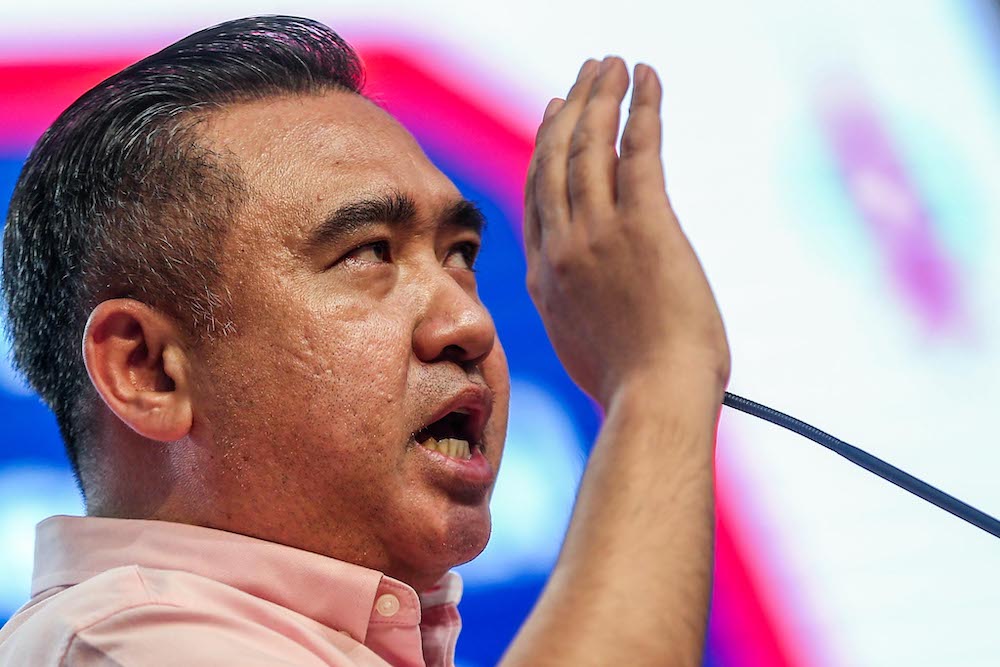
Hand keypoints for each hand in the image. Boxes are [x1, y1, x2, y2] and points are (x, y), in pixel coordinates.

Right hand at [524, 57, 729, 406]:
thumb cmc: (630, 385)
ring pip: (589, 146)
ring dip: (599, 97)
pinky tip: (645, 77)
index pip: (537, 197)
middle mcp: (561, 247)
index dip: (544, 150)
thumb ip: (573, 306)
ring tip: (612, 64)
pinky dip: (640, 107)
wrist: (655, 399)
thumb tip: (585, 300)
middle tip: (585, 76)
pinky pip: (637, 149)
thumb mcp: (580, 344)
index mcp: (544, 276)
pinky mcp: (643, 225)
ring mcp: (598, 234)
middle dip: (568, 111)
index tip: (555, 117)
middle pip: (554, 161)